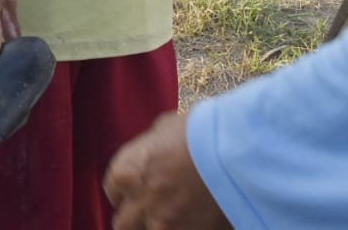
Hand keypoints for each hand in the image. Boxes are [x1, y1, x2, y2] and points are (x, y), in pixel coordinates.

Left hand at [103, 112, 229, 229]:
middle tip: (153, 212)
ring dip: (159, 225)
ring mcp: (163, 224)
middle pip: (123, 223)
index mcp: (125, 172)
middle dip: (135, 219)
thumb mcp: (165, 128)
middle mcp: (138, 202)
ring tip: (177, 218)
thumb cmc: (198, 131)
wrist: (233, 153)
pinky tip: (198, 223)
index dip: (127, 192)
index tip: (138, 193)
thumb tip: (156, 150)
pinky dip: (187, 229)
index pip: (113, 191)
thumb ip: (152, 146)